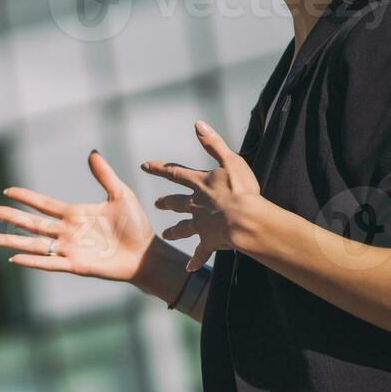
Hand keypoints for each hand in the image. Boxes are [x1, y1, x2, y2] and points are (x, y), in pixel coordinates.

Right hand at [0, 151, 156, 281]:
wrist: (148, 253)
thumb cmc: (136, 226)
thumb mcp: (120, 194)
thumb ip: (104, 175)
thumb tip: (92, 153)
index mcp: (75, 214)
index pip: (43, 204)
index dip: (25, 197)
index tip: (7, 191)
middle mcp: (67, 232)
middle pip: (32, 223)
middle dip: (10, 217)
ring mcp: (70, 249)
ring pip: (34, 244)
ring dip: (13, 242)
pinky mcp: (76, 265)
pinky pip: (50, 263)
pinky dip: (32, 262)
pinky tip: (15, 259)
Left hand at [146, 119, 269, 271]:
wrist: (245, 220)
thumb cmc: (241, 189)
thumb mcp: (230, 159)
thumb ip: (213, 142)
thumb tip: (197, 123)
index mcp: (199, 184)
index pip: (174, 173)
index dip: (160, 169)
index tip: (144, 166)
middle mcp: (196, 204)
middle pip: (177, 202)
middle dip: (167, 202)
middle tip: (157, 203)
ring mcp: (202, 224)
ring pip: (184, 227)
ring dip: (176, 230)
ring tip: (167, 234)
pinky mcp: (210, 241)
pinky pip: (200, 252)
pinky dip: (195, 260)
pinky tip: (189, 267)